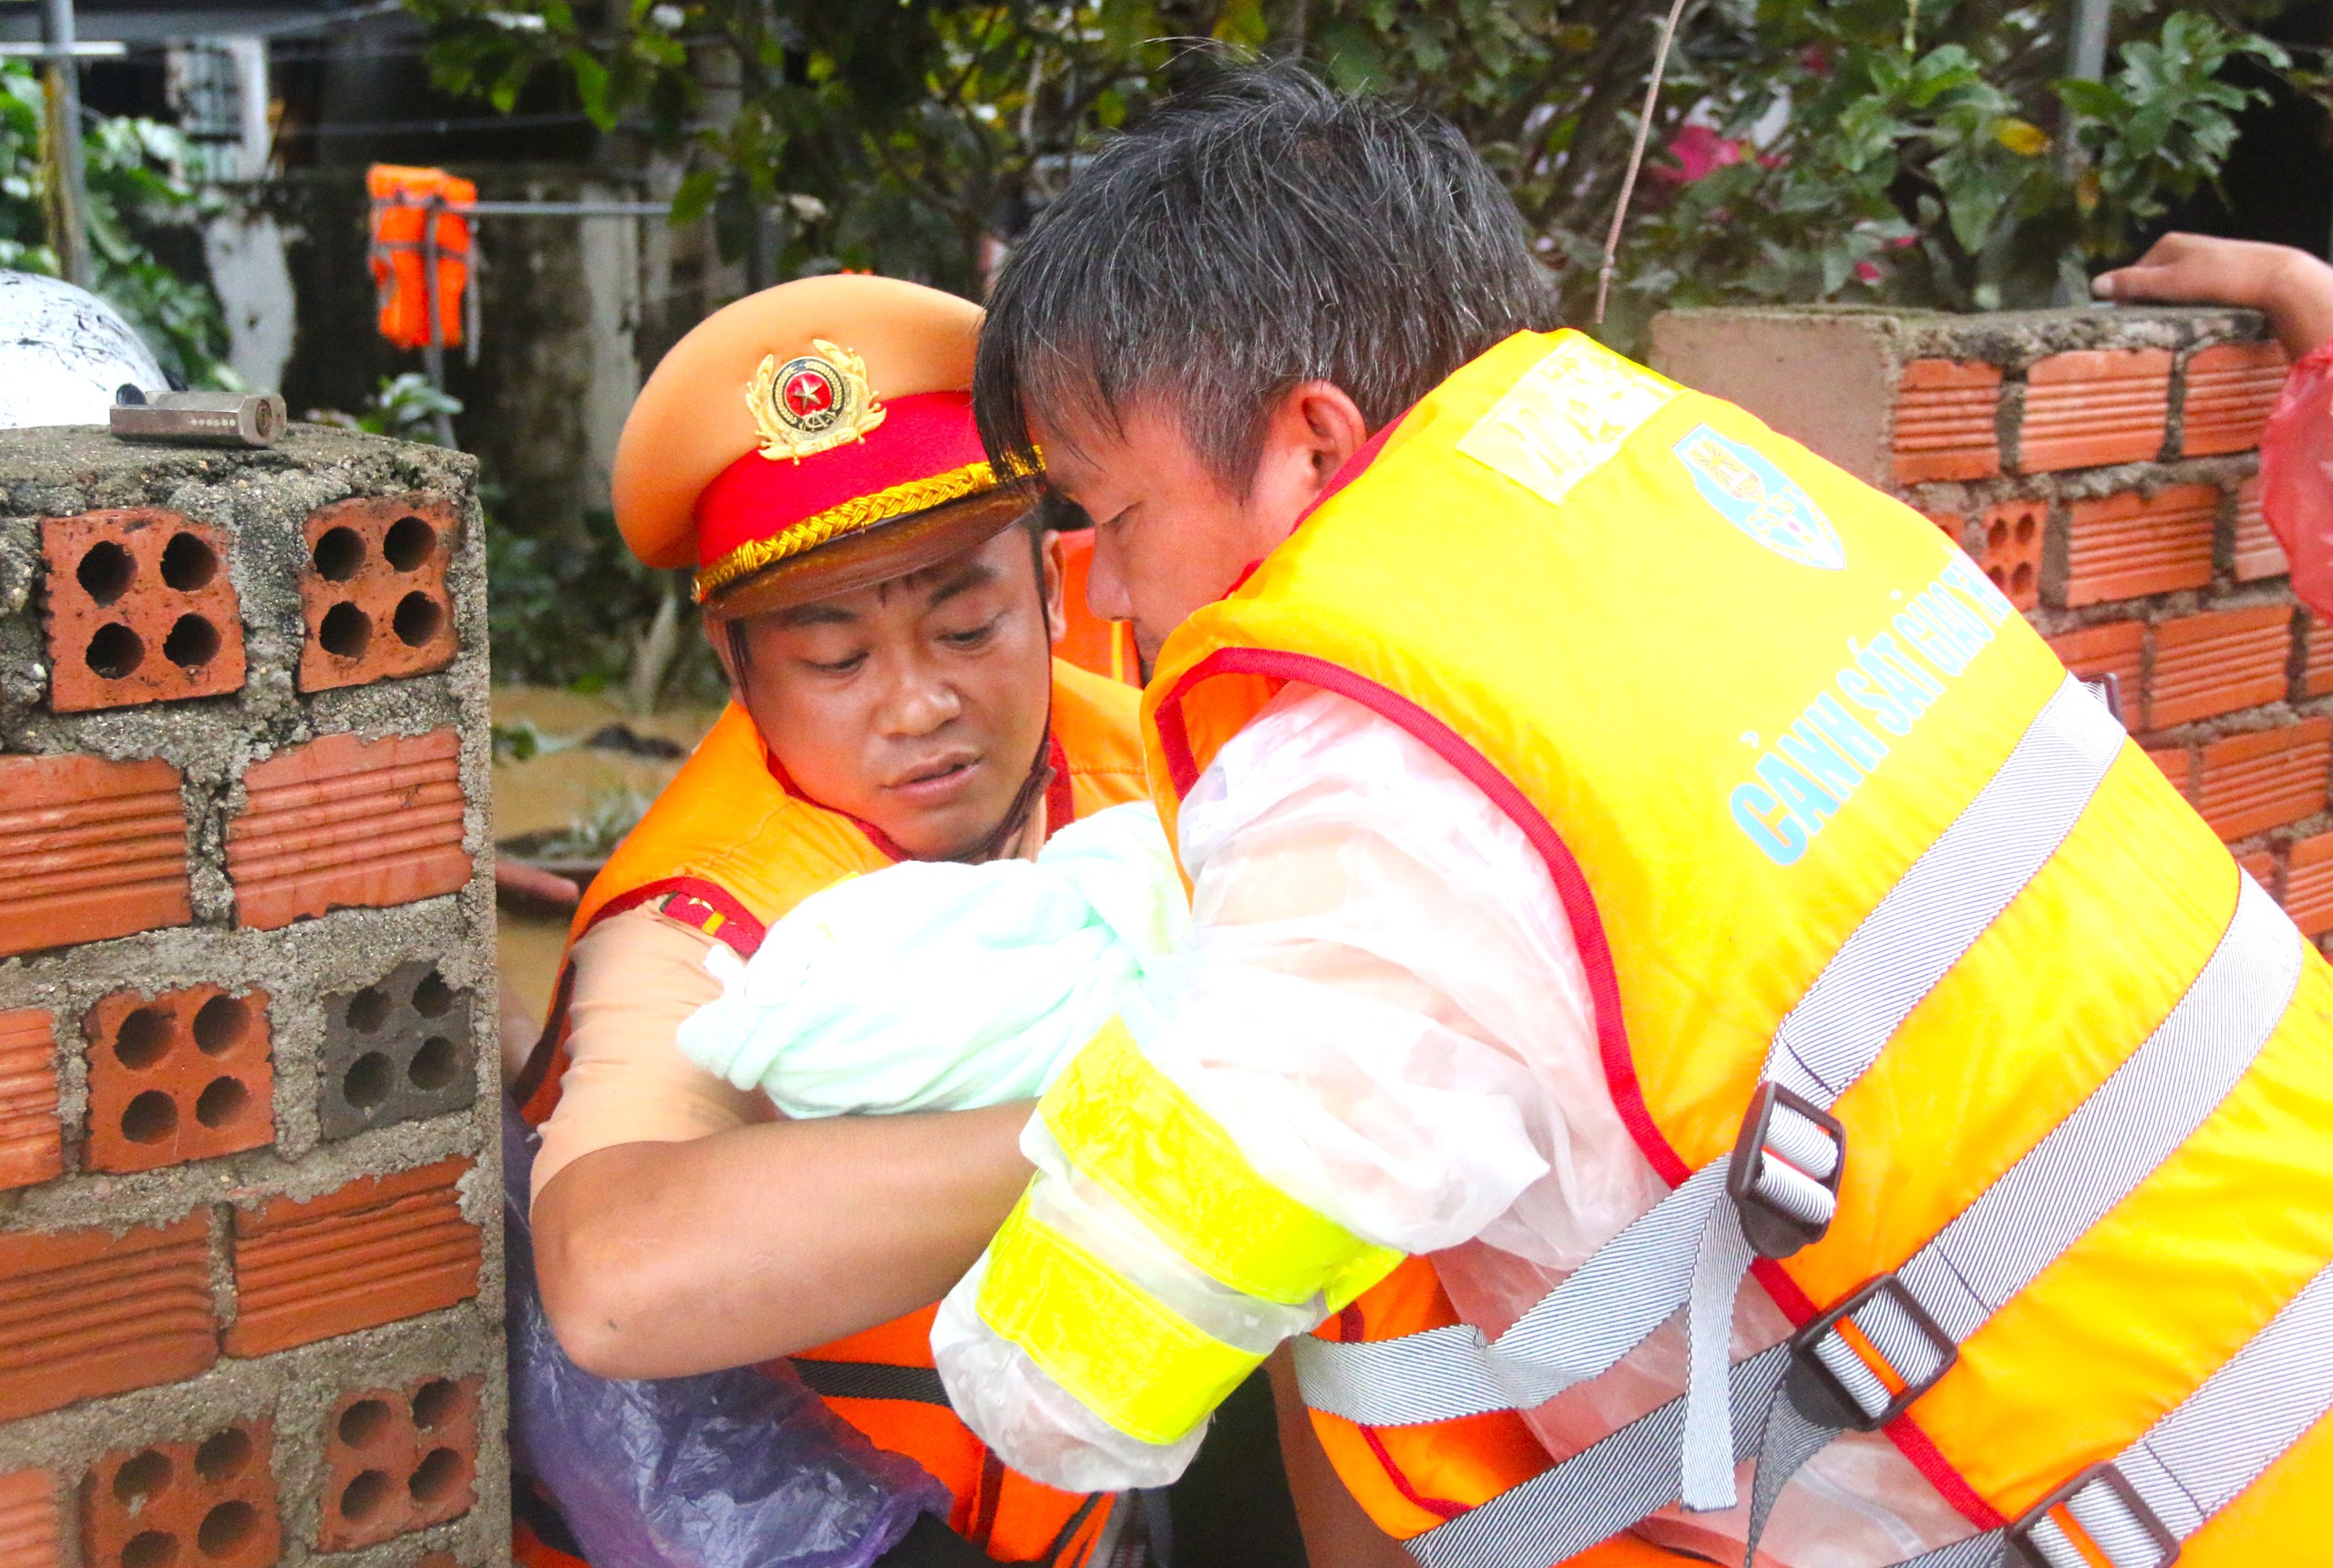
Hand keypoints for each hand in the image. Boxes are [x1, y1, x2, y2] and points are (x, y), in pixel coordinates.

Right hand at [2094, 233, 2332, 359]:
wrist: (2276, 279)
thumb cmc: (2220, 278)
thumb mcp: (2171, 283)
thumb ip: (2133, 284)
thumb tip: (2094, 285)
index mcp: (2167, 244)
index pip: (2131, 276)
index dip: (2128, 301)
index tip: (2133, 322)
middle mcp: (2183, 248)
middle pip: (2152, 283)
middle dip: (2151, 304)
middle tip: (2158, 325)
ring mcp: (2202, 261)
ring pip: (2173, 290)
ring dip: (2172, 307)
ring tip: (2181, 321)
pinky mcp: (2220, 274)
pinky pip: (2192, 293)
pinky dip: (2191, 305)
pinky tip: (2202, 315)